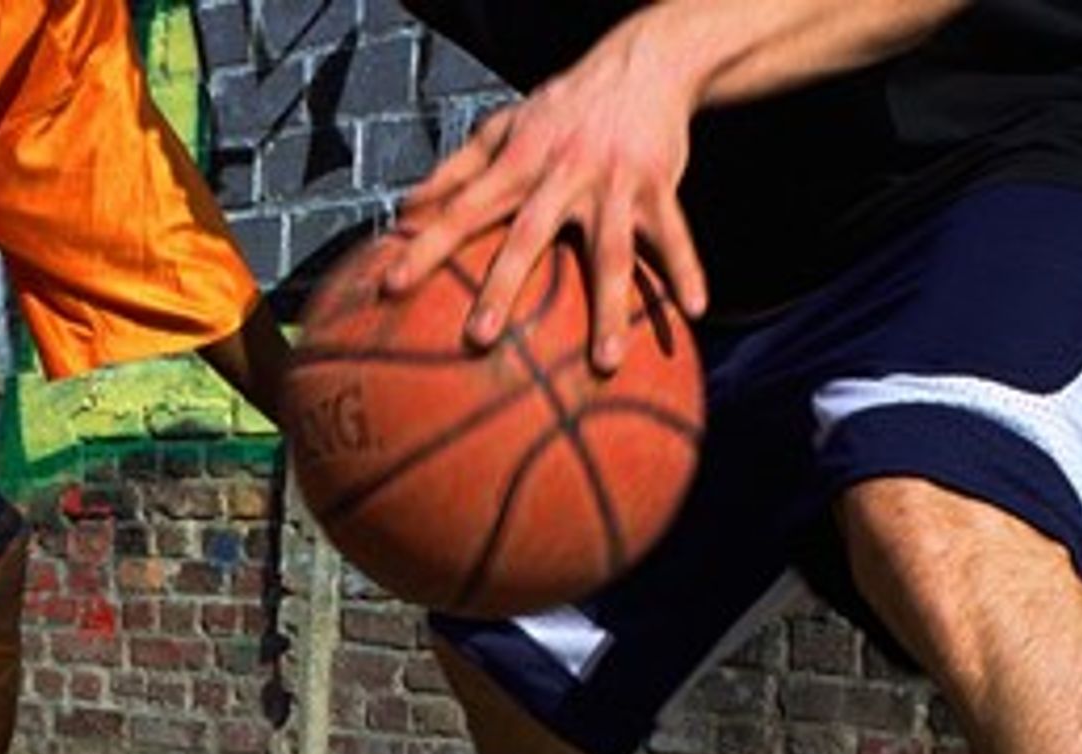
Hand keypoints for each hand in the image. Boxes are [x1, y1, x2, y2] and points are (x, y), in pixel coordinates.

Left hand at [382, 24, 707, 369]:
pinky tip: (691, 311)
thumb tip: (406, 211)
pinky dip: (686, 270)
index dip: (424, 247)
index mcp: (516, 164)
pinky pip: (674, 235)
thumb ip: (455, 171)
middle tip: (481, 337)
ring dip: (610, 308)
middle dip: (503, 287)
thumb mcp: (503, 127)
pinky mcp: (657, 186)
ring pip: (610, 252)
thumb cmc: (562, 108)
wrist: (640, 64)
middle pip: (528, 238)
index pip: (460, 210)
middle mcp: (560, 175)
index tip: (389, 286)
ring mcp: (612, 184)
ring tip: (606, 361)